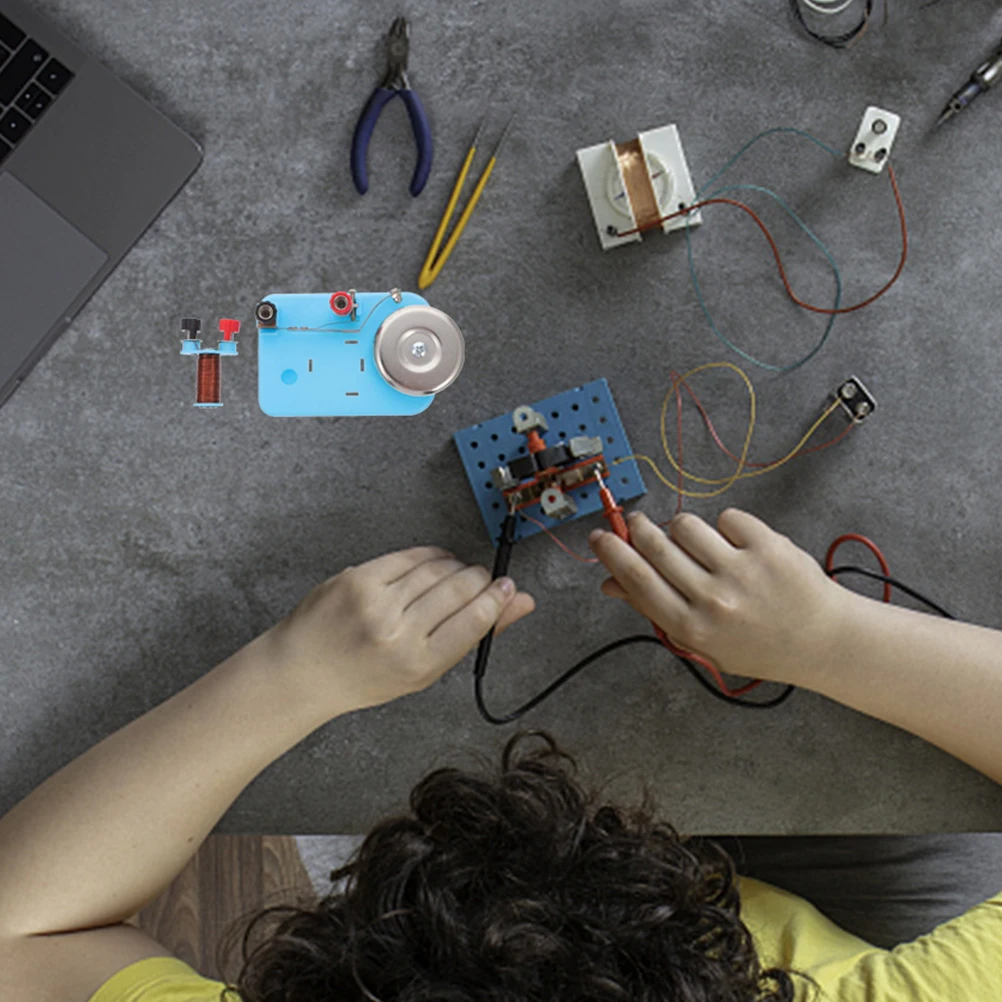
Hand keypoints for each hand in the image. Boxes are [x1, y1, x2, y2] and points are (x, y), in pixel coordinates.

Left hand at [265, 547, 534, 714]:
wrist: (303, 670)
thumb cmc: (366, 676)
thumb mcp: (425, 670)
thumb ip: (474, 635)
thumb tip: (520, 604)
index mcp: (419, 664)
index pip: (475, 620)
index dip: (498, 599)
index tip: (507, 588)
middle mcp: (398, 633)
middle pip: (460, 588)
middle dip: (479, 579)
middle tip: (483, 581)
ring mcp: (376, 603)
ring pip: (438, 568)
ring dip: (456, 567)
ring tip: (456, 576)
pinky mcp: (359, 578)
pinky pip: (410, 556)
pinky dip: (430, 556)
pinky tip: (434, 563)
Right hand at [588, 509, 850, 684]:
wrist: (823, 642)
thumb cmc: (757, 644)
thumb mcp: (701, 641)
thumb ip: (655, 610)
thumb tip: (611, 583)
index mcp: (692, 627)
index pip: (636, 578)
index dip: (611, 552)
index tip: (600, 536)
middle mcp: (714, 600)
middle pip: (654, 545)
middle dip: (638, 528)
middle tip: (636, 524)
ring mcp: (742, 571)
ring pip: (686, 524)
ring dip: (682, 528)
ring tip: (695, 541)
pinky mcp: (769, 547)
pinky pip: (727, 517)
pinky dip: (726, 526)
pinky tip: (736, 545)